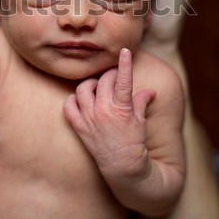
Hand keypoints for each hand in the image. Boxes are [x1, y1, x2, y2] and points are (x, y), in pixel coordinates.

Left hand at [64, 48, 154, 177]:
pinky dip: (73, 100)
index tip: (125, 51)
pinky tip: (81, 100)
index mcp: (122, 108)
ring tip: (97, 87)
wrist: (122, 167)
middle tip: (113, 76)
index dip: (125, 63)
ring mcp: (89, 118)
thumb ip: (142, 102)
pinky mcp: (79, 127)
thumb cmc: (134, 143)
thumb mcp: (140, 121)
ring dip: (90, 84)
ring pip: (82, 89)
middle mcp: (103, 111)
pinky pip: (68, 106)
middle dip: (109, 75)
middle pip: (102, 80)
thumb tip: (149, 91)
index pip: (123, 80)